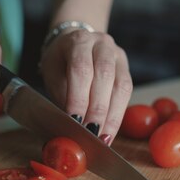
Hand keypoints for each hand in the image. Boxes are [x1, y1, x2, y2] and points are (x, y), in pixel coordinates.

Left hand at [39, 29, 132, 144]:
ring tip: (103, 138)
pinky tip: (110, 131)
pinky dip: (118, 115)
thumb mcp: (53, 75)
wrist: (74, 42)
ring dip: (112, 116)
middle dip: (98, 109)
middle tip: (91, 134)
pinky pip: (127, 93)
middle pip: (104, 76)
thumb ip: (63, 96)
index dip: (79, 97)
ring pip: (120, 86)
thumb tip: (72, 125)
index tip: (75, 121)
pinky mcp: (126, 68)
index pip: (81, 69)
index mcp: (78, 40)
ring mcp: (118, 55)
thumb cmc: (60, 62)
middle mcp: (102, 44)